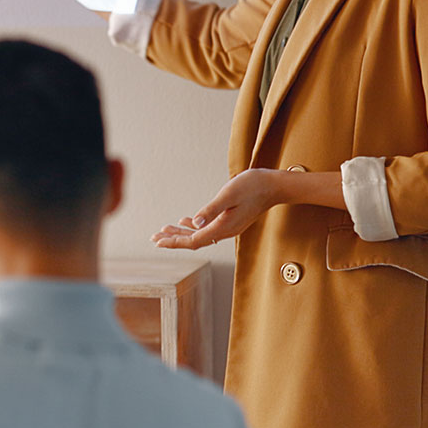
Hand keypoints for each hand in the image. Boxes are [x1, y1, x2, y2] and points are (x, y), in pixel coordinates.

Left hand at [151, 169, 281, 249]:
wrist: (274, 186)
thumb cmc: (252, 186)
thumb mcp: (229, 194)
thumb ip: (211, 209)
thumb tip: (194, 222)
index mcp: (223, 227)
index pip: (193, 240)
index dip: (174, 241)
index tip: (158, 241)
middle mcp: (225, 231)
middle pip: (194, 241)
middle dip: (173, 239)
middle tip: (154, 238)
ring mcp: (229, 228)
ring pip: (200, 235)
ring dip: (182, 233)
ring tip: (165, 230)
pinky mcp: (231, 221)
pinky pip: (208, 229)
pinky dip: (194, 227)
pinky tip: (186, 221)